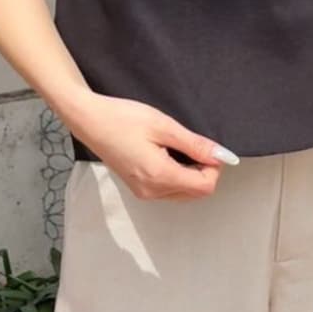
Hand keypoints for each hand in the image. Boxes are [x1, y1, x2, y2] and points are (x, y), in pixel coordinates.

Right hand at [65, 93, 238, 201]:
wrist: (89, 120)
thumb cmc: (122, 118)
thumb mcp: (164, 126)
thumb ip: (196, 145)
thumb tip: (222, 156)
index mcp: (160, 176)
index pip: (204, 186)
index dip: (214, 167)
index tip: (209, 147)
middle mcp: (152, 191)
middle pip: (196, 192)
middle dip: (204, 171)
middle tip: (195, 145)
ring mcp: (144, 192)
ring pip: (184, 192)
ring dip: (191, 173)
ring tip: (178, 146)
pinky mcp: (138, 188)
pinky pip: (169, 189)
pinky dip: (178, 175)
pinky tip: (168, 154)